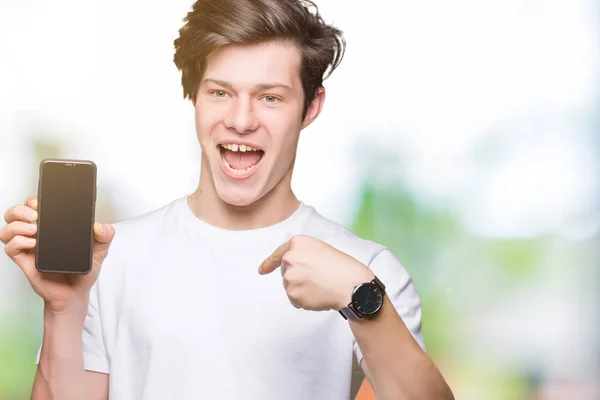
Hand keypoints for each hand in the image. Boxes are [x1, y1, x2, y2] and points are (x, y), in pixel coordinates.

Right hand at [1, 195, 114, 314]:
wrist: (76, 294)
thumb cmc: (83, 270)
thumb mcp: (100, 250)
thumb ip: (105, 235)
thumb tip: (98, 226)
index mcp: (52, 227)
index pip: (35, 206)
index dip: (33, 200)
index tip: (40, 202)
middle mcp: (37, 235)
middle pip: (16, 214)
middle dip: (20, 209)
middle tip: (34, 214)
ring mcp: (29, 248)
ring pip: (8, 229)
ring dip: (17, 225)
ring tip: (34, 229)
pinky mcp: (25, 261)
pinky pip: (10, 248)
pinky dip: (17, 242)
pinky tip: (32, 243)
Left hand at [258, 234, 373, 311]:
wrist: (351, 285)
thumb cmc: (342, 266)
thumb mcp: (321, 249)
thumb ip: (302, 254)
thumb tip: (289, 268)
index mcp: (298, 243)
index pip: (279, 253)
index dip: (269, 263)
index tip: (262, 270)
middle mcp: (289, 258)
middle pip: (286, 271)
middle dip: (297, 275)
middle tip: (318, 277)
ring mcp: (289, 278)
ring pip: (290, 286)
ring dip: (301, 288)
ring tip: (321, 285)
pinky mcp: (293, 295)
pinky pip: (295, 299)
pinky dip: (304, 300)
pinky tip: (318, 295)